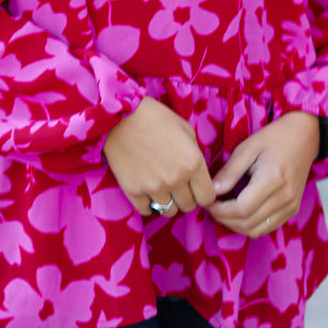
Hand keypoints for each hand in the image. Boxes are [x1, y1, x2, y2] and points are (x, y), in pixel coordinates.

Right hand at [103, 96, 215, 216]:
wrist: (120, 116)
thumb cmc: (155, 117)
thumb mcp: (185, 129)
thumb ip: (196, 154)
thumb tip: (199, 175)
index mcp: (193, 162)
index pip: (208, 197)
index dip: (204, 193)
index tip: (197, 188)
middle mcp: (176, 179)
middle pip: (189, 206)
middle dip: (186, 197)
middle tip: (177, 184)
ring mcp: (154, 187)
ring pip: (169, 211)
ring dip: (168, 201)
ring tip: (161, 186)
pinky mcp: (133, 191)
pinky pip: (147, 210)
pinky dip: (148, 203)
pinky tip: (147, 188)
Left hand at [208, 112, 319, 237]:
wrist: (304, 137)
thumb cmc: (274, 138)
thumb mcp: (248, 147)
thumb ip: (230, 171)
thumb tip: (213, 191)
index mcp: (273, 179)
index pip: (243, 209)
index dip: (221, 211)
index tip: (208, 202)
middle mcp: (285, 197)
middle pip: (249, 223)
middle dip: (225, 220)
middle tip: (212, 208)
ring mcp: (291, 206)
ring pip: (258, 230)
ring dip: (236, 226)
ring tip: (223, 211)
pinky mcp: (292, 210)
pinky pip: (268, 227)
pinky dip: (250, 225)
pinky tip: (239, 213)